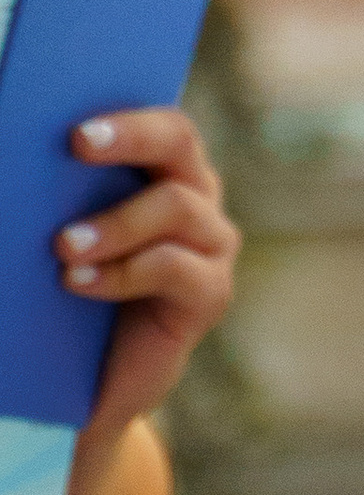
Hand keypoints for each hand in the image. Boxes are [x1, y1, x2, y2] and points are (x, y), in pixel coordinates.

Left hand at [59, 107, 239, 440]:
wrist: (91, 379)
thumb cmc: (65, 288)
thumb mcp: (56, 230)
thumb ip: (52, 193)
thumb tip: (12, 153)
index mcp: (160, 166)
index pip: (157, 120)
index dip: (123, 115)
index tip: (74, 128)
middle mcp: (196, 194)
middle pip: (179, 141)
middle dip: (129, 137)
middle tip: (76, 145)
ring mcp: (211, 243)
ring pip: (176, 205)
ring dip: (115, 222)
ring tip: (63, 246)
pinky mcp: (211, 292)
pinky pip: (175, 267)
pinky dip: (122, 272)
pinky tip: (77, 282)